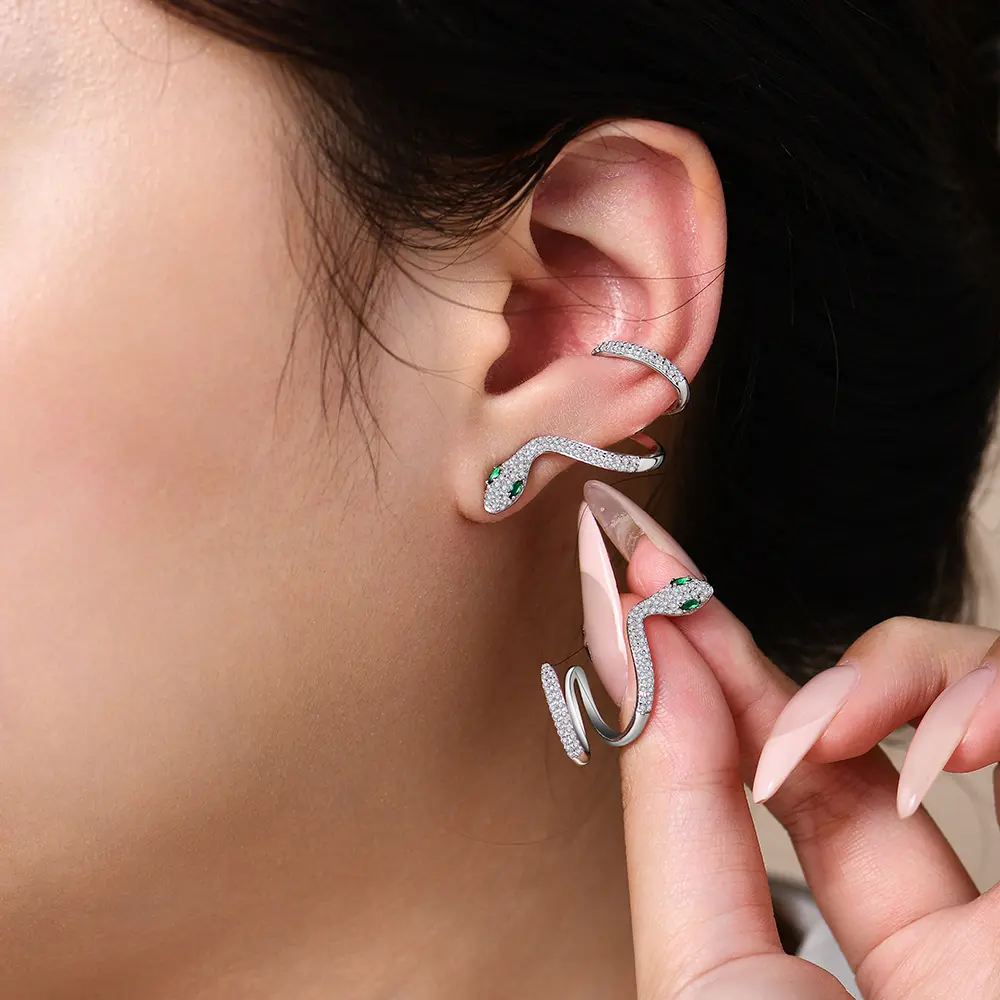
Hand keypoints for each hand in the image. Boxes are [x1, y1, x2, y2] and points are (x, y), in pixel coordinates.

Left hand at [614, 533, 999, 999]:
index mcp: (848, 962)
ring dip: (888, 673)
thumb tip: (646, 670)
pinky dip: (995, 698)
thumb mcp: (712, 980)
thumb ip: (681, 824)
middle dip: (745, 641)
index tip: (625, 590)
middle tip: (658, 567)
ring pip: (960, 696)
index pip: (768, 785)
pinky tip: (959, 743)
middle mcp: (943, 916)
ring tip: (836, 722)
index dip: (698, 680)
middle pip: (844, 728)